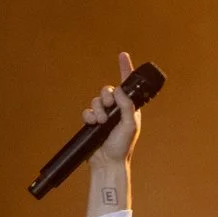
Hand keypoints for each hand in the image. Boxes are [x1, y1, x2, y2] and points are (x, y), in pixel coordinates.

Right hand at [86, 52, 141, 168]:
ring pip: (96, 100)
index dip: (125, 69)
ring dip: (98, 109)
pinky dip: (89, 115)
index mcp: (130, 109)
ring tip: (102, 121)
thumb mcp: (130, 125)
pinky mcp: (93, 122)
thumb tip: (119, 90)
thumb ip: (127, 107)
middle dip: (106, 95)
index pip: (127, 86)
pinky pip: (87, 111)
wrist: (108, 161)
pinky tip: (93, 123)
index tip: (123, 55)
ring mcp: (104, 115)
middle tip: (109, 105)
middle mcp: (117, 110)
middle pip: (108, 91)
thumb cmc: (122, 145)